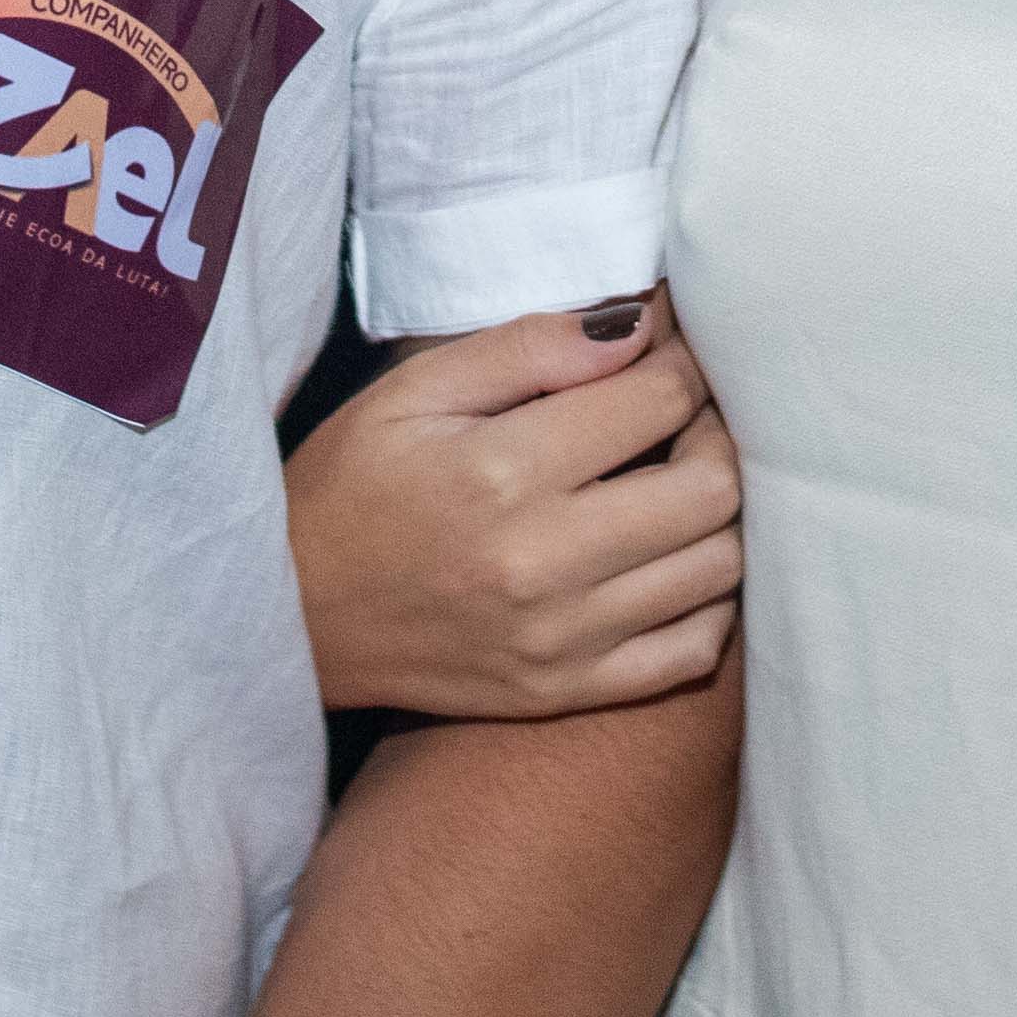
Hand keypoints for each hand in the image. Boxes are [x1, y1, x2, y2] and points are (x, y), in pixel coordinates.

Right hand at [286, 297, 739, 720]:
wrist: (294, 620)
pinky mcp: (566, 692)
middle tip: (687, 413)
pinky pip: (692, 651)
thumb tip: (639, 325)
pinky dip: (710, 600)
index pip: (660, 399)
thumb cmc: (350, 486)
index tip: (671, 349)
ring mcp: (562, 641)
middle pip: (712, 489)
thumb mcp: (412, 391)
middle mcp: (544, 564)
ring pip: (719, 570)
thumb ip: (529, 348)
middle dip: (719, 432)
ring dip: (721, 513)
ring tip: (679, 479)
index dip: (685, 360)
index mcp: (502, 473)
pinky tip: (673, 560)